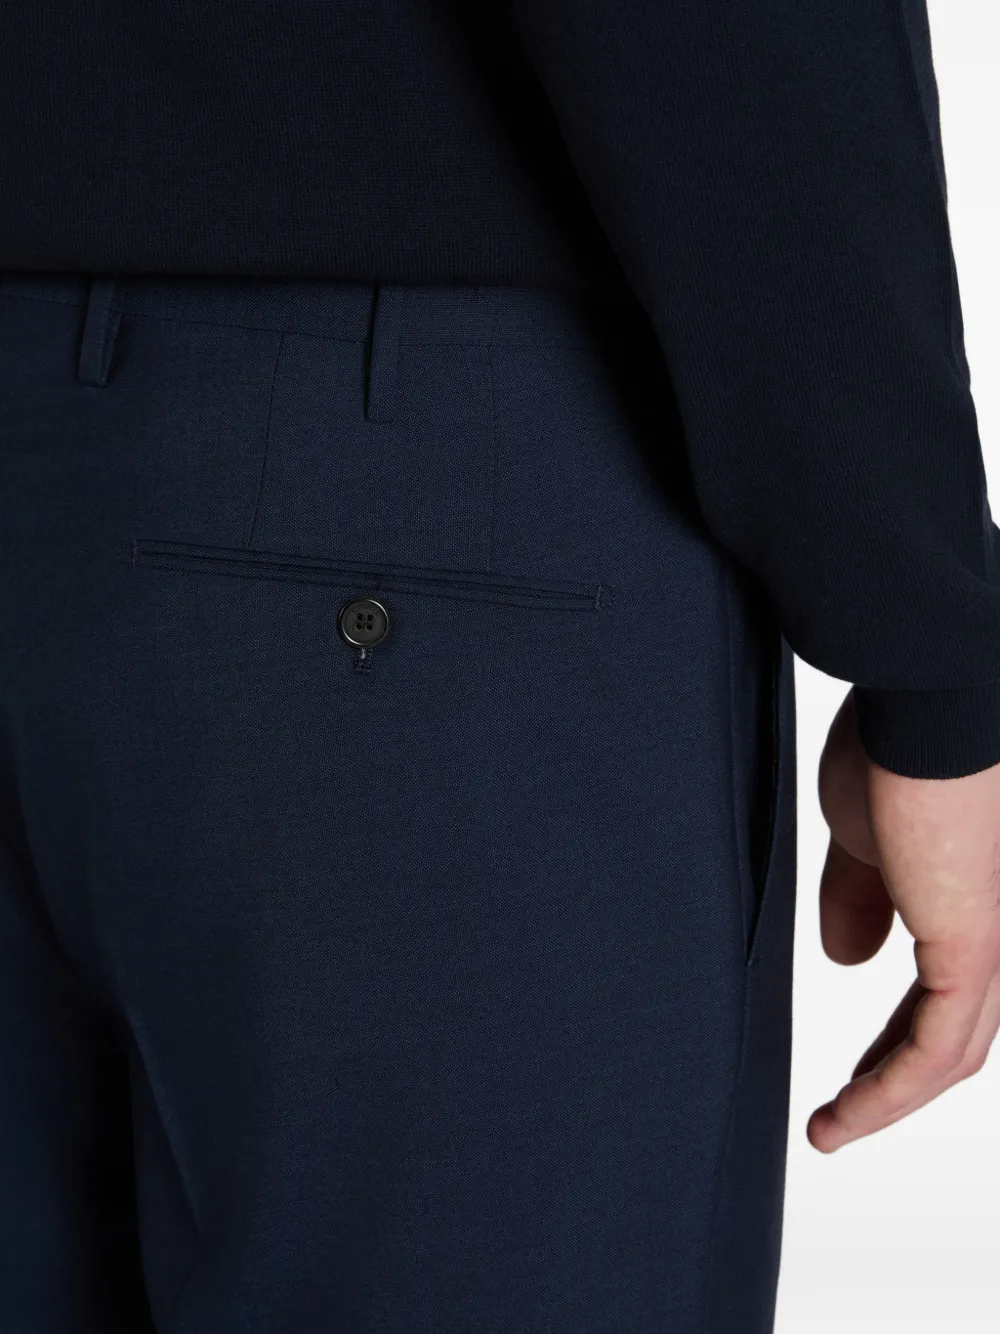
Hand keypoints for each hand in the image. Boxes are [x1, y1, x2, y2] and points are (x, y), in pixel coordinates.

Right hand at [808, 689, 999, 1151]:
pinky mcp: (977, 947)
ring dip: (885, 1097)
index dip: (894, 1026)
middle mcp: (995, 919)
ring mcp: (996, 938)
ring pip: (953, 1048)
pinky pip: (937, 1048)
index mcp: (970, 893)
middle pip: (957, 1025)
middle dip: (892, 1071)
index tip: (850, 1057)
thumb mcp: (862, 835)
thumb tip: (845, 957)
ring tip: (829, 1128)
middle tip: (842, 1106)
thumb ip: (859, 896)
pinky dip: (888, 1092)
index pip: (946, 983)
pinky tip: (842, 1116)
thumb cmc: (896, 743)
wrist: (926, 694)